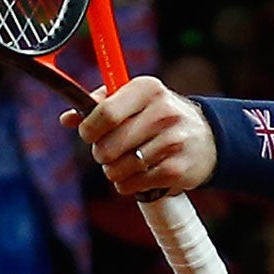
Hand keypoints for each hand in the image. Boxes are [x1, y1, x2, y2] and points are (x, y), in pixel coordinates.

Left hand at [65, 77, 215, 196]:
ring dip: (114, 171)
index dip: (88, 129)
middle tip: (109, 150)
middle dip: (100, 153)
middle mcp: (163, 112)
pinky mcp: (176, 170)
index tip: (89, 133)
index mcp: (148, 89)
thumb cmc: (157, 117)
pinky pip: (132, 185)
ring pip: (117, 169)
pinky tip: (139, 173)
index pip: (105, 113)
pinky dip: (128, 184)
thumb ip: (99, 105)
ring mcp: (172, 142)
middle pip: (107, 147)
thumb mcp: (133, 100)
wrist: (207, 139)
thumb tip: (67, 118)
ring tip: (127, 161)